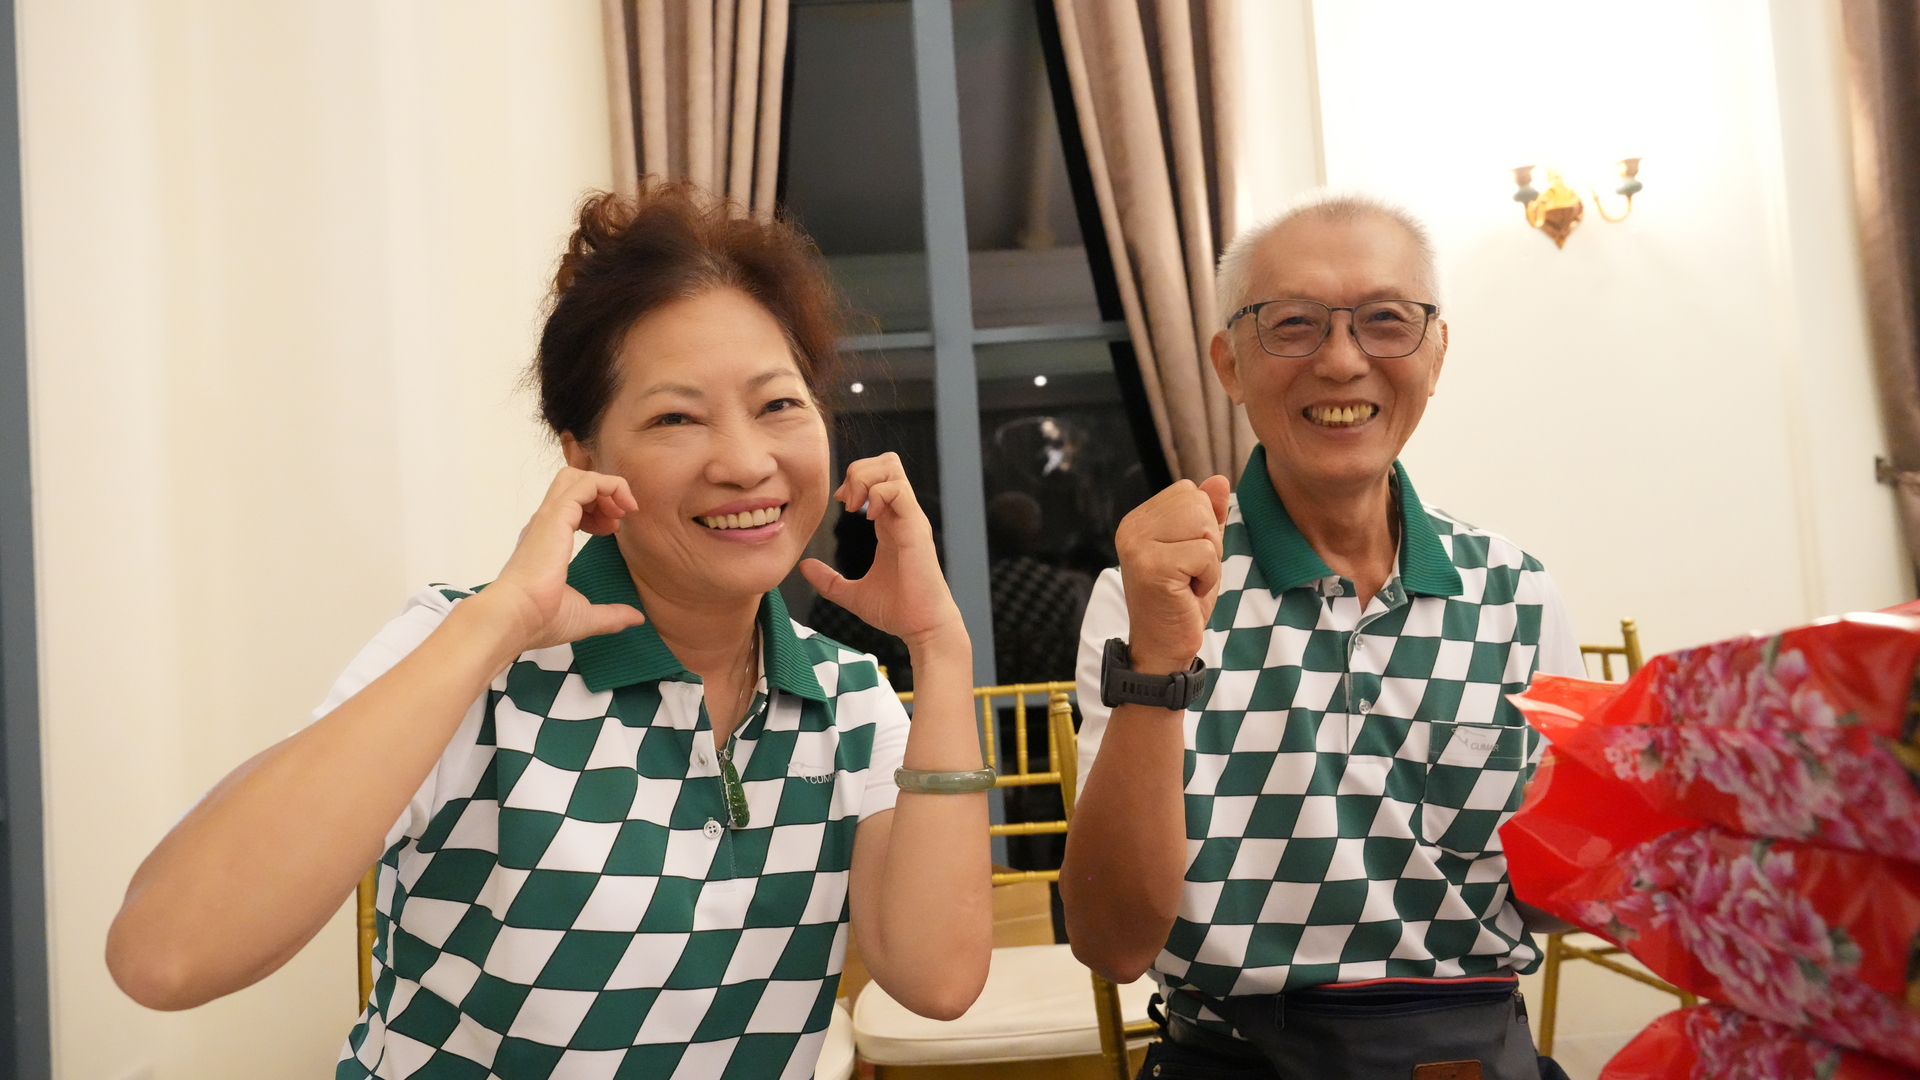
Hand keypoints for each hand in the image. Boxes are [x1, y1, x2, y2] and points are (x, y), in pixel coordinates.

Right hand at [477, 467, 647, 651]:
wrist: (516, 618)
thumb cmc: (541, 619)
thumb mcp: (585, 617)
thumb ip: (611, 615)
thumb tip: (635, 618)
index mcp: (546, 541)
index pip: (570, 505)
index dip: (597, 510)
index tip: (612, 530)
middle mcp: (546, 524)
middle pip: (571, 482)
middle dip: (602, 491)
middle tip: (619, 517)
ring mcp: (549, 517)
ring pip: (577, 476)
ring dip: (607, 487)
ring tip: (623, 511)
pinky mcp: (557, 515)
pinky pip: (586, 484)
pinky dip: (609, 487)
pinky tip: (621, 511)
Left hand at [800, 453, 964, 651]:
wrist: (922, 628)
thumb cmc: (897, 611)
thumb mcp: (852, 594)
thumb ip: (828, 580)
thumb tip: (803, 567)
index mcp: (890, 524)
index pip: (877, 478)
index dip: (853, 480)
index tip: (838, 502)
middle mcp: (902, 515)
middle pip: (886, 463)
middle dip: (859, 471)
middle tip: (844, 500)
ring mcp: (911, 519)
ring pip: (891, 468)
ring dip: (865, 479)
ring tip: (853, 506)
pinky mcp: (915, 528)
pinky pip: (898, 490)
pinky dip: (877, 494)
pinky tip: (866, 517)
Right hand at [1115, 476, 1230, 673]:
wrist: (1163, 649)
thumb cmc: (1181, 601)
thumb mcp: (1199, 552)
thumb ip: (1207, 516)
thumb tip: (1218, 479)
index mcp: (1139, 520)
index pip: (1188, 491)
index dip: (1202, 525)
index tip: (1186, 560)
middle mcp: (1132, 527)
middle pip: (1196, 503)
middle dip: (1207, 540)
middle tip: (1189, 573)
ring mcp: (1138, 545)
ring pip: (1202, 525)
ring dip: (1209, 559)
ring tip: (1189, 581)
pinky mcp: (1152, 566)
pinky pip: (1204, 553)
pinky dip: (1208, 577)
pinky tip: (1188, 593)